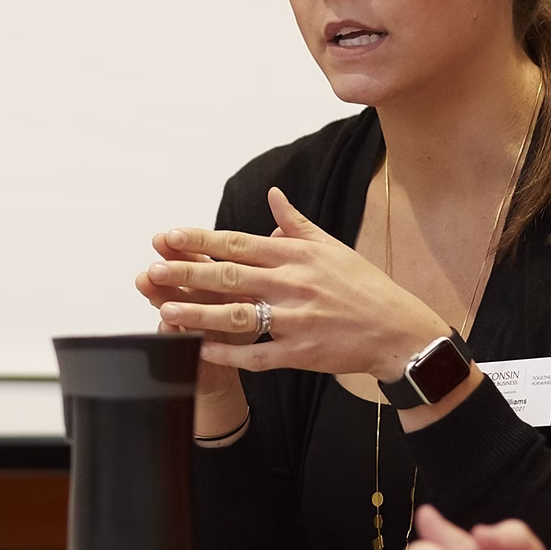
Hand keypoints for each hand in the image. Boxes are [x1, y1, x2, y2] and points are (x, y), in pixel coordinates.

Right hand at [135, 229, 256, 421]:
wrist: (243, 365)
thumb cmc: (255, 327)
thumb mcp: (265, 295)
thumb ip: (266, 263)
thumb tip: (276, 234)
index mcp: (218, 283)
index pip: (198, 259)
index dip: (185, 248)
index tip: (170, 236)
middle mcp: (201, 300)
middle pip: (179, 280)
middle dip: (167, 268)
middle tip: (154, 258)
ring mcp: (192, 324)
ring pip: (170, 305)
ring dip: (158, 294)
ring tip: (147, 284)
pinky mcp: (190, 349)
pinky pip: (180, 341)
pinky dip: (174, 333)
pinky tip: (167, 325)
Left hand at [142, 187, 450, 382]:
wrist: (398, 330)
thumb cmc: (363, 286)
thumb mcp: (331, 247)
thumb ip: (296, 224)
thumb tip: (272, 195)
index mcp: (296, 255)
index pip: (238, 243)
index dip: (200, 240)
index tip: (167, 236)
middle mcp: (293, 283)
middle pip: (231, 276)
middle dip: (188, 273)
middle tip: (152, 271)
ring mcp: (297, 318)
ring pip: (239, 315)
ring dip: (199, 313)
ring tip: (165, 311)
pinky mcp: (302, 351)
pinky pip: (258, 354)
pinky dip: (229, 352)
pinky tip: (201, 351)